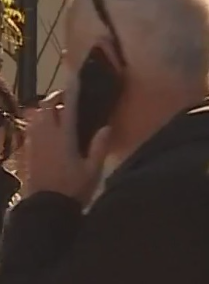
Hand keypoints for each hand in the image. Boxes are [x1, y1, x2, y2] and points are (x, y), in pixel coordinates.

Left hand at [23, 90, 110, 204]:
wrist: (45, 209)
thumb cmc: (73, 190)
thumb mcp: (93, 171)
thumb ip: (99, 147)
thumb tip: (106, 127)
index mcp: (64, 137)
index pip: (68, 107)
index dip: (72, 90)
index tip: (74, 75)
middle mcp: (46, 135)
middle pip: (46, 107)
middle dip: (55, 99)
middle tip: (66, 100)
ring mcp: (33, 143)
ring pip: (35, 117)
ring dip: (45, 111)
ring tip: (56, 115)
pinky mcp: (27, 153)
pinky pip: (30, 130)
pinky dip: (38, 124)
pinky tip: (45, 132)